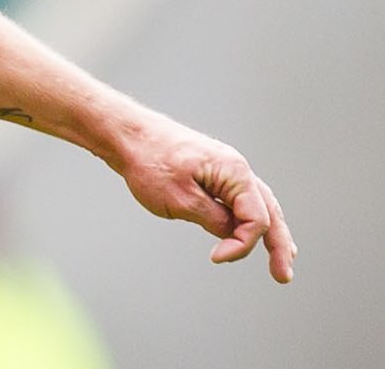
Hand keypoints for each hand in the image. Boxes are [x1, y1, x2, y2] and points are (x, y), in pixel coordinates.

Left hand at [114, 115, 295, 283]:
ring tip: (284, 256)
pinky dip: (251, 217)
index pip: (255, 219)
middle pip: (269, 211)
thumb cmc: (150, 163)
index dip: (242, 245)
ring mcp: (226, 168)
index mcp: (235, 172)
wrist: (126, 134)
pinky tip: (252, 230)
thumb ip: (213, 219)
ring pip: (259, 204)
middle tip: (283, 277)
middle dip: (278, 245)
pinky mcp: (212, 172)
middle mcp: (236, 168)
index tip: (215, 258)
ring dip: (272, 231)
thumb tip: (235, 234)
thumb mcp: (181, 199)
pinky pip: (241, 198)